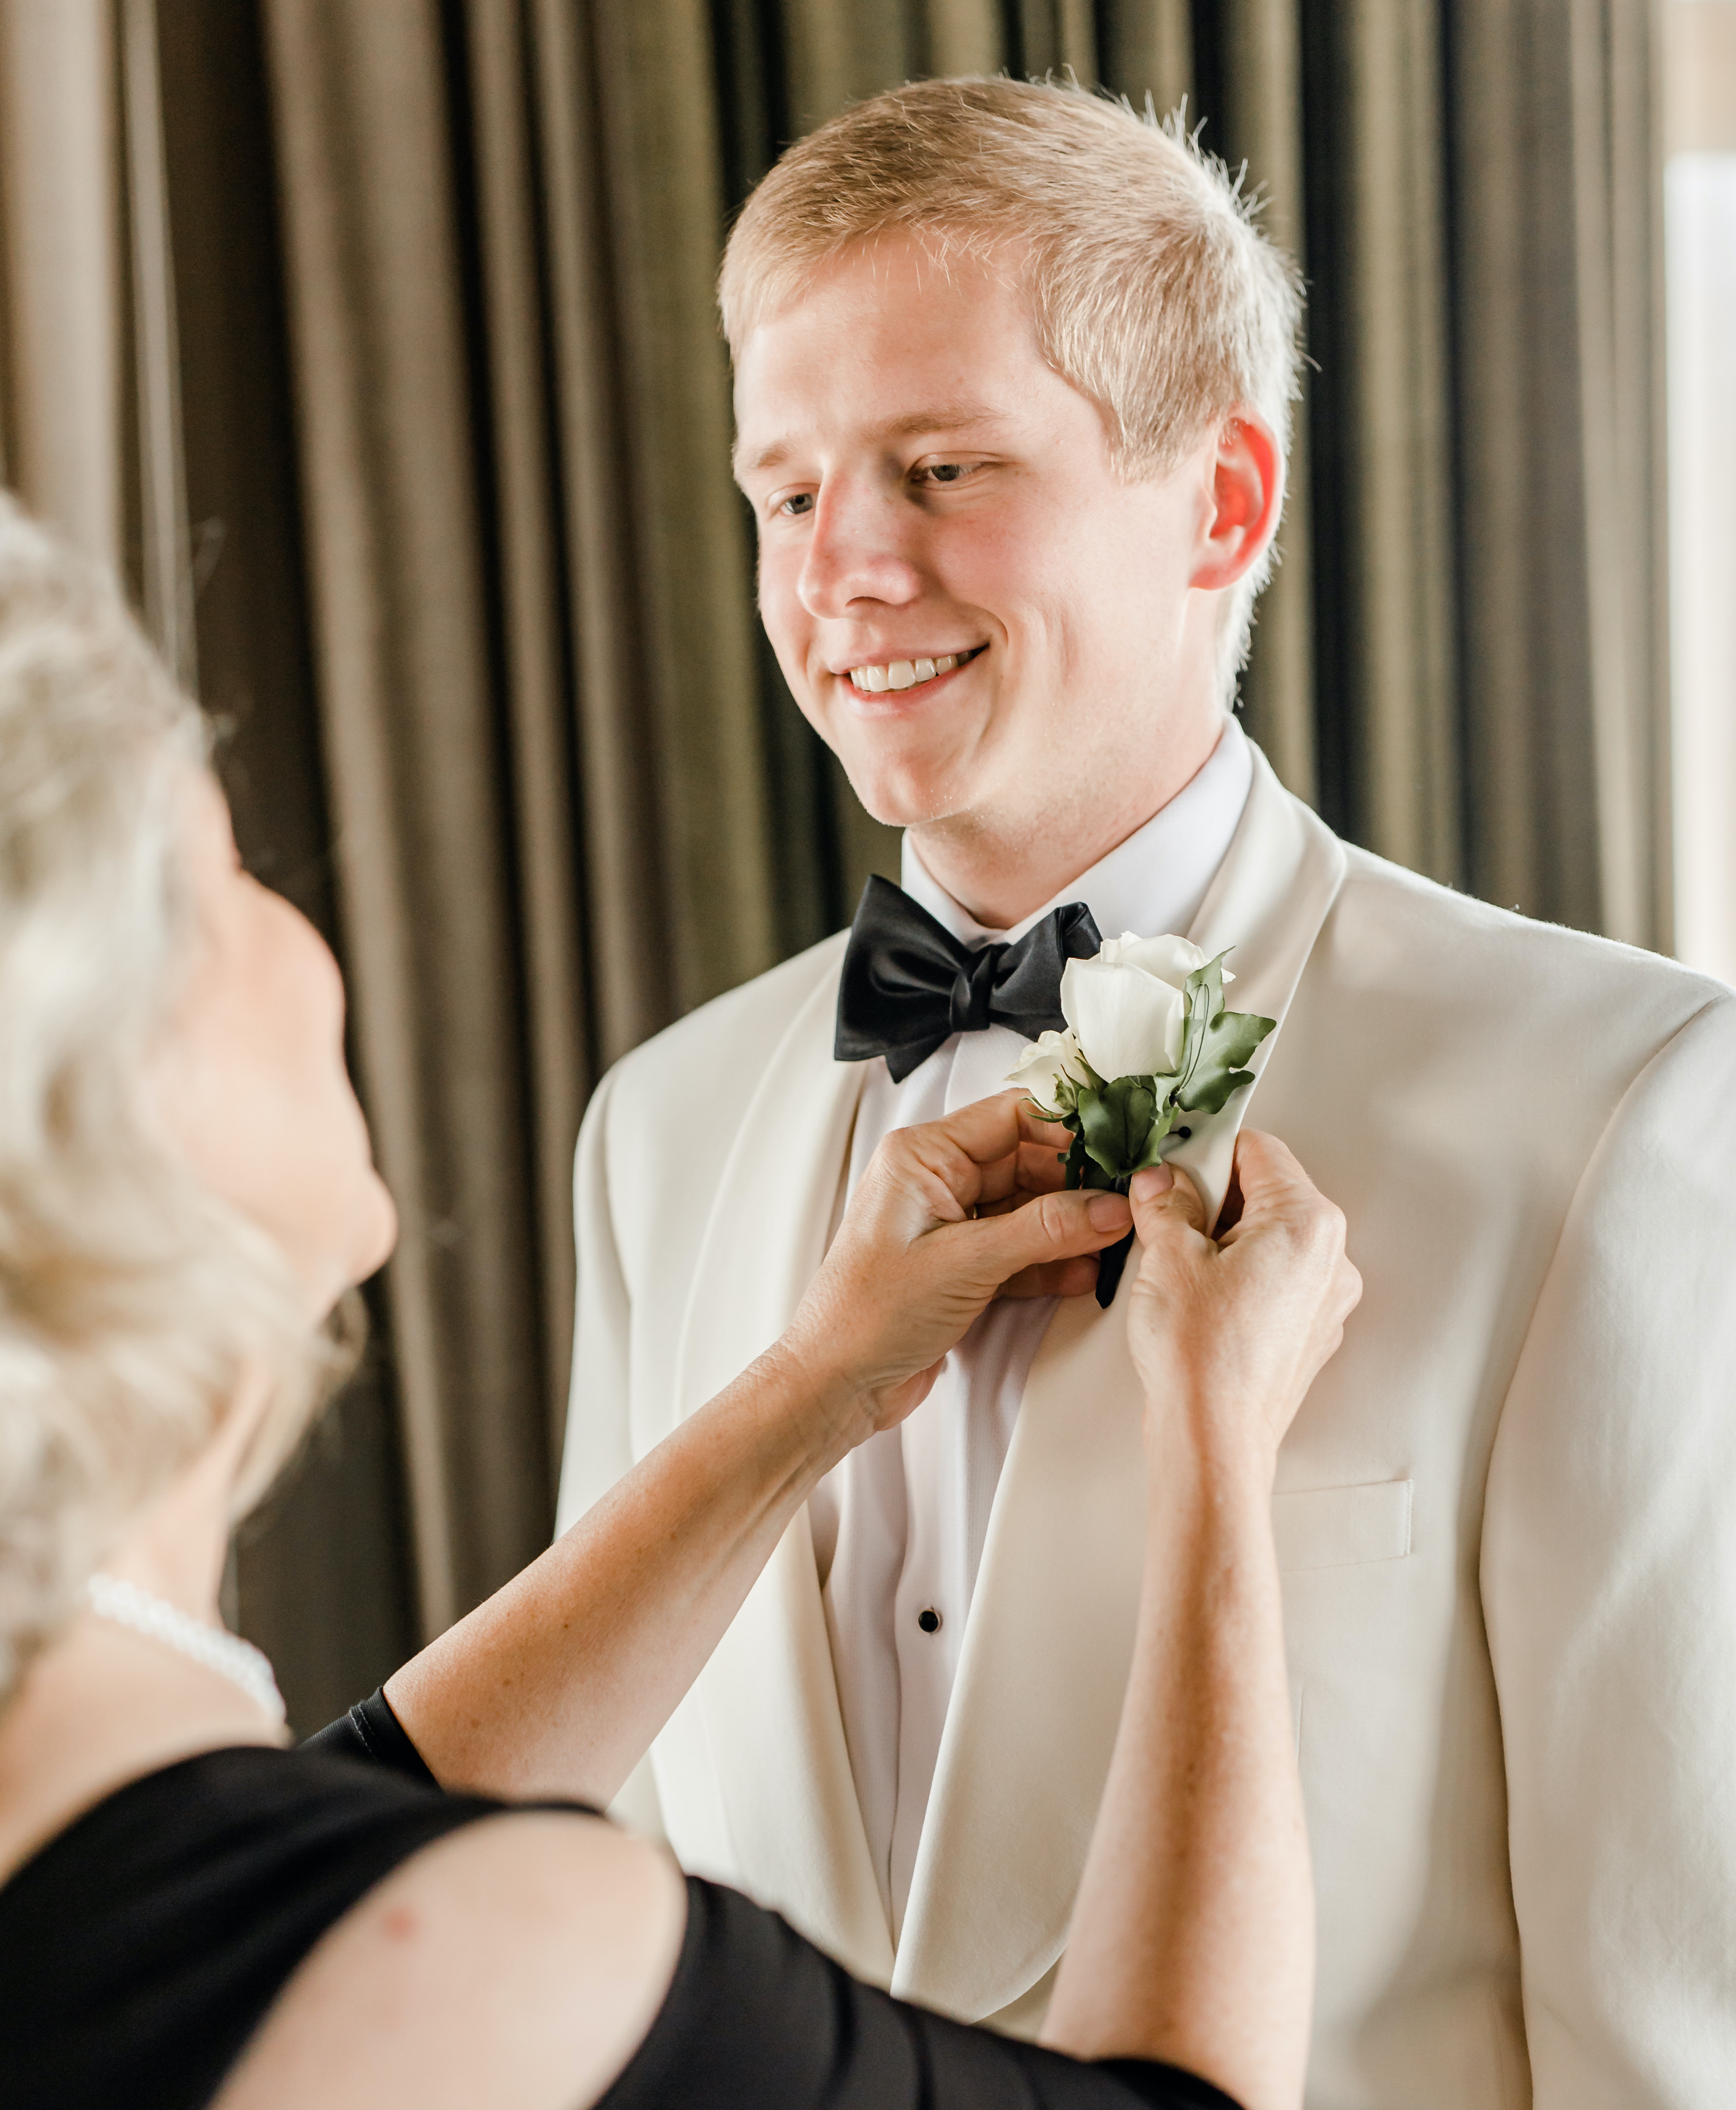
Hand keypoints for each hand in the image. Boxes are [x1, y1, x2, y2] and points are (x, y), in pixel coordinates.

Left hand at [780, 1090, 1133, 1441]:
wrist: (836, 1384)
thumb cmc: (866, 1315)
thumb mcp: (964, 1262)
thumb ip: (1042, 1231)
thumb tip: (1106, 1208)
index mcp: (921, 1157)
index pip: (1010, 1117)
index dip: (1067, 1130)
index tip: (1115, 1147)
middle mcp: (934, 1183)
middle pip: (1026, 1163)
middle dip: (1076, 1187)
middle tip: (1124, 1204)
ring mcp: (949, 1226)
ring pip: (1027, 1210)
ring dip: (1069, 1229)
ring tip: (1114, 1241)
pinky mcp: (960, 1266)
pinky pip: (1018, 1250)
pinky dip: (1049, 1262)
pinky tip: (1083, 1273)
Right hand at [1125, 1129, 1360, 1478]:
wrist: (1213, 1439)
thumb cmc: (1200, 1352)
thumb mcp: (1167, 1256)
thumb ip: (1165, 1203)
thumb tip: (1161, 1181)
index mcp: (1307, 1223)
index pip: (1259, 1151)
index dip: (1206, 1150)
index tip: (1171, 1162)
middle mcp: (1331, 1258)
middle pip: (1270, 1194)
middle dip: (1215, 1197)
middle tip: (1166, 1215)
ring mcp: (1325, 1301)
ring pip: (1271, 1240)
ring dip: (1225, 1238)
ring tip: (1179, 1264)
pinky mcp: (1310, 1335)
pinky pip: (1276, 1281)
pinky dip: (1240, 1276)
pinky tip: (1200, 1299)